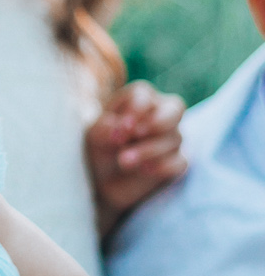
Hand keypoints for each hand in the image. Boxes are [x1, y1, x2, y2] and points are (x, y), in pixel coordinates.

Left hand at [85, 80, 185, 234]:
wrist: (104, 181)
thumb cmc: (101, 148)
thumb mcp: (95, 137)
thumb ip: (105, 128)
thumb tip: (120, 126)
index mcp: (137, 100)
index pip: (143, 93)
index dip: (136, 108)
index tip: (124, 126)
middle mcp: (160, 114)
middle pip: (175, 107)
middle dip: (157, 122)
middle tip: (136, 134)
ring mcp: (172, 138)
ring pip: (174, 137)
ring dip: (149, 149)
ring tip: (124, 161)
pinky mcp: (177, 161)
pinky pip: (180, 161)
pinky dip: (164, 165)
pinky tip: (145, 170)